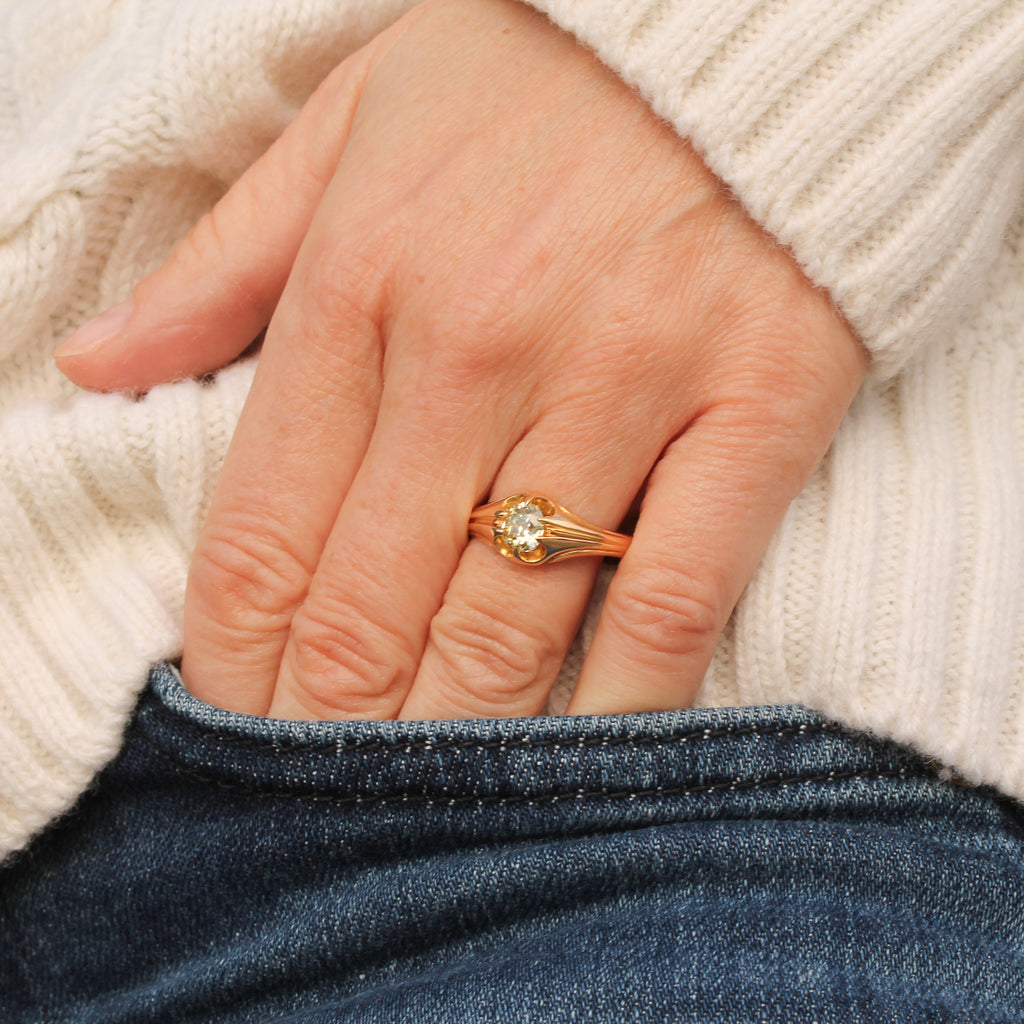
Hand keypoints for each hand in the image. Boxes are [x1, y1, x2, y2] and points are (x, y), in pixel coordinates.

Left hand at [55, 0, 865, 719]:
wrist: (748, 24)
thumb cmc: (535, 78)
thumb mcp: (351, 128)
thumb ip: (224, 264)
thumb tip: (97, 367)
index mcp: (360, 286)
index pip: (263, 529)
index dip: (233, 658)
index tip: (233, 724)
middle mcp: (475, 352)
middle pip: (370, 602)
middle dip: (330, 721)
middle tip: (316, 789)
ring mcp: (619, 387)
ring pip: (508, 622)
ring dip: (452, 734)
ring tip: (419, 794)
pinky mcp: (751, 410)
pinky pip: (673, 594)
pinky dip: (622, 695)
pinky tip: (579, 749)